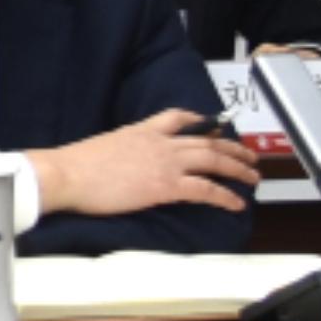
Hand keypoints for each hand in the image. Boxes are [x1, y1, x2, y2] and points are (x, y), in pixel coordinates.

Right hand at [37, 111, 260, 217]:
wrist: (67, 174)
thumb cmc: (76, 166)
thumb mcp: (105, 147)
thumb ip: (125, 151)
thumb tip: (129, 163)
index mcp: (141, 130)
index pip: (176, 117)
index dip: (198, 120)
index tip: (209, 124)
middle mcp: (158, 142)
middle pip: (206, 140)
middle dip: (232, 147)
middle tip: (249, 155)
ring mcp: (164, 163)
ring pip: (213, 160)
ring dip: (238, 168)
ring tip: (254, 177)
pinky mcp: (165, 185)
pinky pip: (205, 189)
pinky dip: (225, 196)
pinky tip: (237, 203)